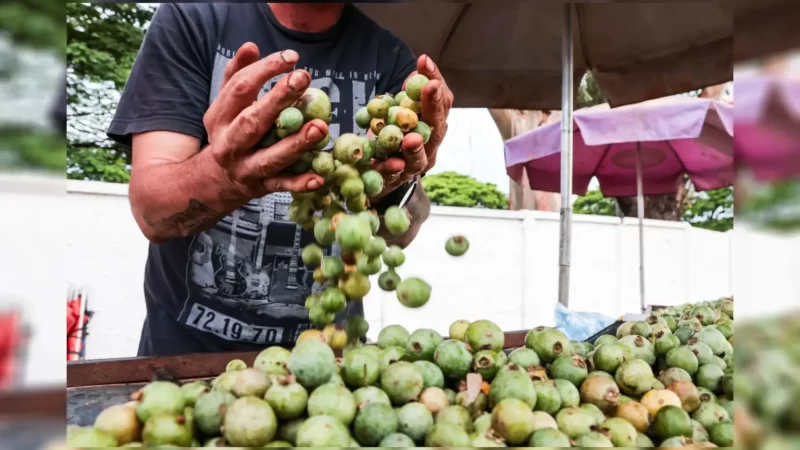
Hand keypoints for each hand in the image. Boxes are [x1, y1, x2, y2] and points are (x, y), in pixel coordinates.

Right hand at [203, 42, 327, 197]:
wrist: (211, 183)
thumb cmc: (228, 133)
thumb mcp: (225, 105)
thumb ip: (236, 75)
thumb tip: (251, 46)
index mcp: (220, 117)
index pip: (240, 88)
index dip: (265, 69)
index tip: (292, 58)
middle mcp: (230, 143)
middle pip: (254, 120)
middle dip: (278, 99)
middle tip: (303, 78)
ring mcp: (245, 167)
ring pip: (270, 156)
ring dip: (296, 144)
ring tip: (320, 128)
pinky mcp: (260, 187)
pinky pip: (281, 186)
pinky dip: (300, 183)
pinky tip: (319, 178)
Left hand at [372, 54, 452, 200]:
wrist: (377, 172)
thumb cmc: (393, 135)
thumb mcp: (399, 112)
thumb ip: (407, 96)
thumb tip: (416, 71)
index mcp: (435, 126)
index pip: (443, 102)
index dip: (436, 81)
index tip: (425, 61)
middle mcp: (431, 146)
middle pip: (438, 128)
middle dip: (434, 106)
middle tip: (430, 87)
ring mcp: (416, 166)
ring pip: (421, 157)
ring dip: (416, 147)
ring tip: (412, 139)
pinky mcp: (397, 181)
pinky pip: (395, 175)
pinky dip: (390, 169)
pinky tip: (387, 164)